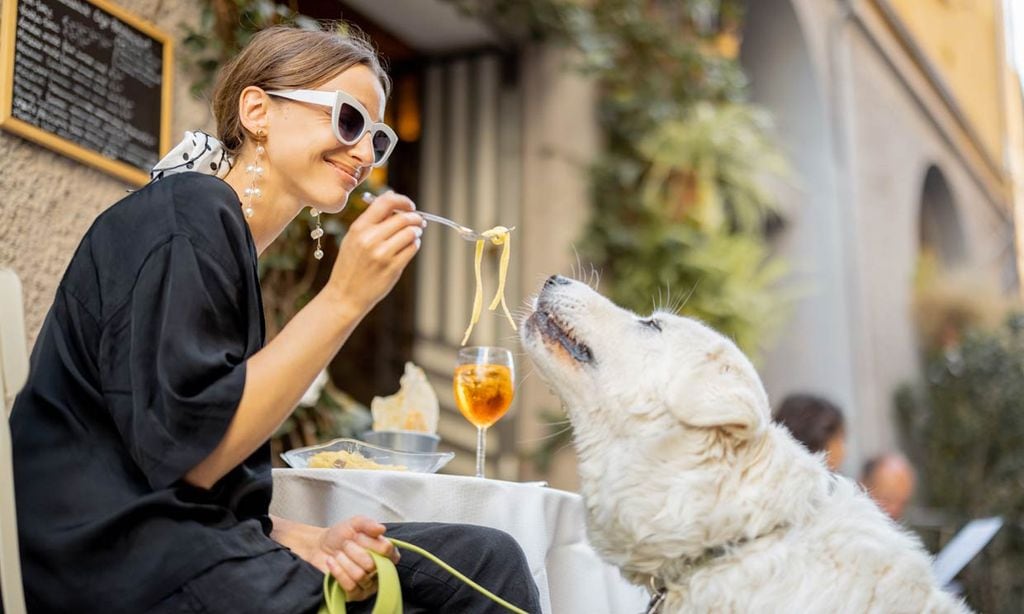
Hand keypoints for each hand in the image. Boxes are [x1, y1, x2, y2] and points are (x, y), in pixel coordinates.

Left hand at [314, 516, 399, 601]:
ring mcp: (370, 584)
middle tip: (346, 544)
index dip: (369, 542)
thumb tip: (381, 529)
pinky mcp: (356, 594)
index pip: (387, 550)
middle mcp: (381, 569)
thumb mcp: (355, 524)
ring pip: (360, 576)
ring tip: (338, 554)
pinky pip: (350, 586)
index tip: (358, 535)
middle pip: (371, 564)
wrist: (321, 546)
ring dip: (344, 561)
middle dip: (353, 551)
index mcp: (386, 552)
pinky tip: (332, 562)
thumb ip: (368, 524)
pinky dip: (338, 571)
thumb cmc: (341, 535)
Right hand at [326, 190, 423, 316]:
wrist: (345, 295)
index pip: (386, 202)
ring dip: (417, 231)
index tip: (409, 206)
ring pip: (411, 232)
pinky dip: (415, 244)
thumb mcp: (352, 239)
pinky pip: (412, 248)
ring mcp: (382, 254)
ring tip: (414, 234)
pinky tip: (409, 246)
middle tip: (419, 221)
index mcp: (359, 228)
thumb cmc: (351, 266)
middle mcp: (370, 239)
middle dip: (415, 218)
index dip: (402, 201)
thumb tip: (396, 206)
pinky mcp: (393, 268)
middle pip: (403, 218)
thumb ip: (372, 222)